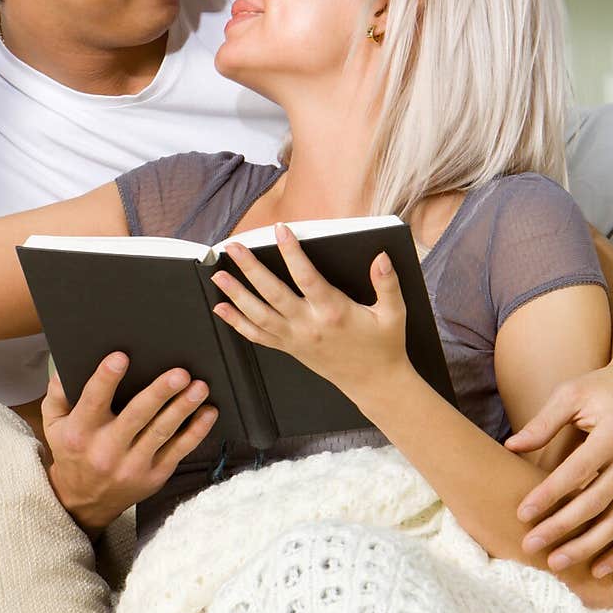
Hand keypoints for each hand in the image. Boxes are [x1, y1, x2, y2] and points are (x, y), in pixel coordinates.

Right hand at [40, 353, 217, 537]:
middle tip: (179, 373)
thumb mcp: (54, 425)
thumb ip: (58, 394)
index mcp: (80, 432)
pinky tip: (208, 412)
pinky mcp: (155, 475)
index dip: (106, 379)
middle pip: (137, 416)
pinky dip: (196, 431)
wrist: (85, 502)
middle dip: (160, 393)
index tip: (121, 357)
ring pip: (162, 432)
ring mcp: (133, 465)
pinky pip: (179, 450)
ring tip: (200, 387)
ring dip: (183, 408)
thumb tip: (66, 365)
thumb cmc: (72, 453)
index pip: (93, 401)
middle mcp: (106, 450)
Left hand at [210, 224, 409, 405]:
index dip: (291, 252)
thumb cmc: (384, 346)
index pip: (307, 276)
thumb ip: (388, 284)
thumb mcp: (394, 313)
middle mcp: (309, 325)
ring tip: (218, 275)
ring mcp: (296, 339)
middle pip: (273, 293)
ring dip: (236, 294)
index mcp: (334, 311)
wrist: (374, 383)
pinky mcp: (289, 349)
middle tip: (233, 248)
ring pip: (258, 315)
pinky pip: (258, 336)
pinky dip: (237, 323)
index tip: (279, 229)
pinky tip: (222, 309)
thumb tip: (381, 258)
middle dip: (250, 268)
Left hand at [506, 354, 612, 576]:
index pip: (577, 472)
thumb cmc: (603, 388)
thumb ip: (543, 422)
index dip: (549, 494)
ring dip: (587, 547)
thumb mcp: (572, 394)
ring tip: (557, 562)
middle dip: (561, 528)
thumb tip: (512, 446)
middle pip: (595, 503)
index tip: (523, 513)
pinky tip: (599, 567)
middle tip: (531, 545)